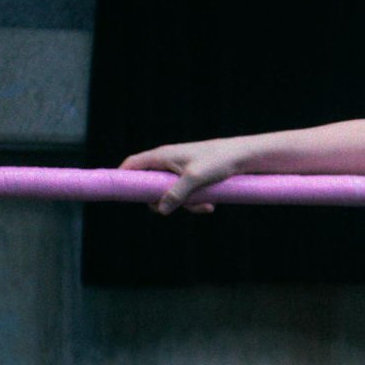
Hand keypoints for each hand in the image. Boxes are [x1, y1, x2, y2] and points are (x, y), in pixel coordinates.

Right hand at [119, 139, 249, 214]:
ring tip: (204, 205)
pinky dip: (195, 202)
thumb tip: (160, 209)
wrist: (244, 156)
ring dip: (185, 204)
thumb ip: (176, 193)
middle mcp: (168, 162)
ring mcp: (180, 170)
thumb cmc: (218, 160)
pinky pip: (185, 194)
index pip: (132, 164)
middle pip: (150, 185)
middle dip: (161, 201)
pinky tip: (210, 205)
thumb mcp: (195, 178)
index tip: (120, 195)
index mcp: (162, 156)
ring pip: (170, 193)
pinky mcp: (192, 177)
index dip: (123, 177)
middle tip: (173, 207)